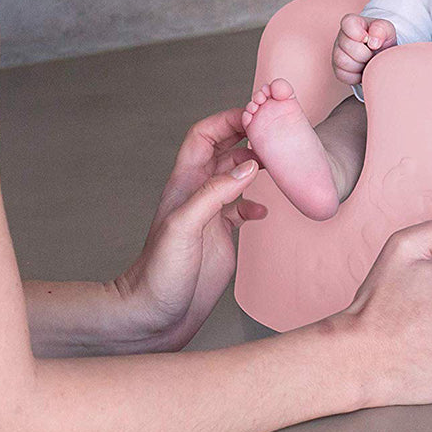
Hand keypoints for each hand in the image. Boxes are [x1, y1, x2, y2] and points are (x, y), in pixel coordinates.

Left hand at [110, 108, 267, 350]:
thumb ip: (215, 194)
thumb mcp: (184, 227)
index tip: (253, 114)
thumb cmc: (158, 274)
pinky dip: (255, 204)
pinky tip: (263, 213)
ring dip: (254, 166)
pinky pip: (241, 208)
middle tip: (272, 130)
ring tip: (276, 163)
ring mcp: (209, 214)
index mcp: (184, 183)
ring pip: (234, 176)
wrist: (154, 316)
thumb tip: (248, 166)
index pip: (204, 136)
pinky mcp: (220, 235)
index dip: (226, 120)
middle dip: (246, 135)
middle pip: (223, 150)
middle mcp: (197, 193)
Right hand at [331, 13, 396, 84]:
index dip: (359, 33)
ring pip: (343, 61)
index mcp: (352, 23)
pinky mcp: (338, 69)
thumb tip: (373, 42)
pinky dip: (356, 76)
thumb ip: (381, 29)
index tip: (368, 39)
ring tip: (368, 61)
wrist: (381, 55)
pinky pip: (343, 75)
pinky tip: (363, 69)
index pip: (348, 23)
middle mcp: (341, 37)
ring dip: (360, 64)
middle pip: (347, 46)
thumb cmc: (382, 39)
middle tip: (373, 52)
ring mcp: (337, 53)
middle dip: (364, 52)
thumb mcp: (387, 30)